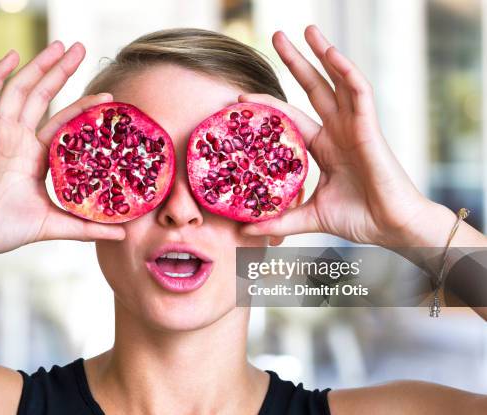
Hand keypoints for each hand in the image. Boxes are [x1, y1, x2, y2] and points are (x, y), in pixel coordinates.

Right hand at [0, 41, 124, 259]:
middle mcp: (20, 139)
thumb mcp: (55, 224)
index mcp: (36, 156)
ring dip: (38, 66)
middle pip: (43, 96)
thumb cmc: (5, 229)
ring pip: (21, 90)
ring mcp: (0, 133)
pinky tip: (13, 56)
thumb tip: (123, 235)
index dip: (83, 107)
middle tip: (81, 48)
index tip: (108, 97)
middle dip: (61, 71)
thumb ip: (87, 227)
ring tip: (60, 45)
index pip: (64, 123)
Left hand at [241, 26, 440, 246]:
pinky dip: (347, 72)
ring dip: (323, 54)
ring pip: (336, 82)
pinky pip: (360, 93)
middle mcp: (337, 130)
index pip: (290, 118)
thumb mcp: (308, 216)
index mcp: (322, 146)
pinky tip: (332, 54)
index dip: (268, 106)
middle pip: (312, 88)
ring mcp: (355, 126)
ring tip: (306, 29)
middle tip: (275, 36)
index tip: (242, 97)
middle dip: (295, 62)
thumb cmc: (358, 218)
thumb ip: (278, 221)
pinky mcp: (370, 128)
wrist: (391, 228)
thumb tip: (244, 230)